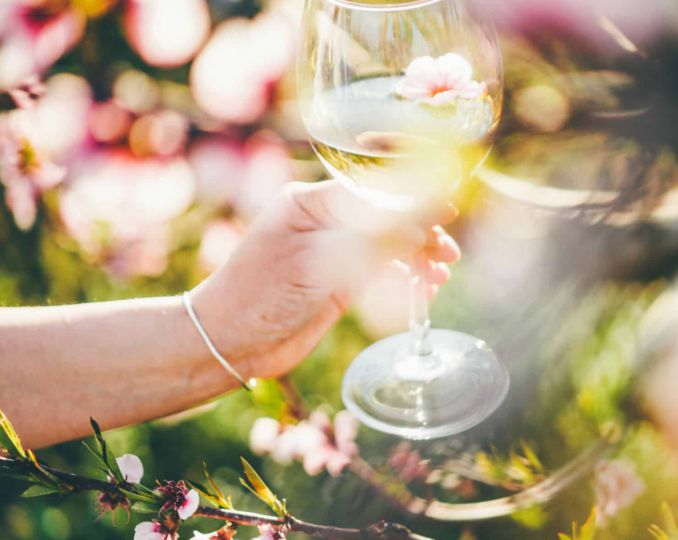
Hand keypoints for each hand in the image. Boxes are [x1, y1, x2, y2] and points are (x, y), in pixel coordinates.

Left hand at [189, 180, 460, 379]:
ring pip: (389, 243)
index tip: (448, 214)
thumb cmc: (263, 296)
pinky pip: (381, 268)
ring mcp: (332, 250)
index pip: (376, 193)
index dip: (415, 203)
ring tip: (439, 276)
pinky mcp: (338, 280)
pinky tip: (424, 288)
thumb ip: (377, 238)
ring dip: (417, 257)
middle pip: (387, 216)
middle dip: (421, 234)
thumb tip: (429, 214)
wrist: (229, 344)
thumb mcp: (323, 263)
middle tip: (448, 256)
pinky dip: (404, 276)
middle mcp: (323, 220)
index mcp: (311, 201)